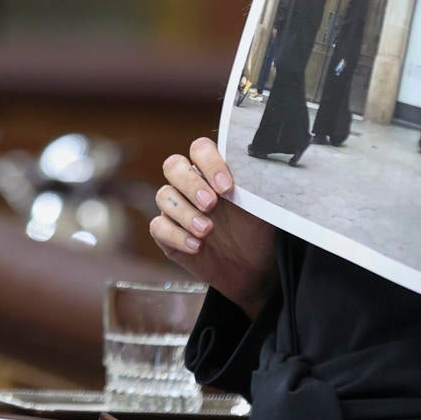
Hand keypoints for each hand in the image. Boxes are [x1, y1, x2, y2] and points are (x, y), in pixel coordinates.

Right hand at [149, 137, 275, 316]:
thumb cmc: (256, 232)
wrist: (252, 270)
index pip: (200, 149)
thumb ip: (254, 185)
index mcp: (213, 171)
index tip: (227, 187)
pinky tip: (197, 246)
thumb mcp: (262, 207)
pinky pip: (158, 227)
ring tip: (207, 231)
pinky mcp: (167, 234)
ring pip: (164, 195)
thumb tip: (257, 168)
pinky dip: (176, 235)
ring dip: (185, 213)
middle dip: (191, 184)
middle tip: (211, 205)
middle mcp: (191, 184)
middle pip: (174, 166)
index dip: (210, 163)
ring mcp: (177, 208)